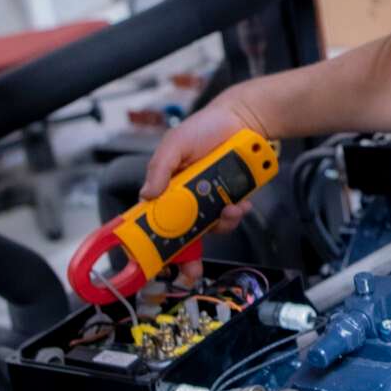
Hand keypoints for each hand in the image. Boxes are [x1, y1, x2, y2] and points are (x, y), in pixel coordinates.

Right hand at [135, 88, 279, 277]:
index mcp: (166, 187)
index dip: (155, 242)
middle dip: (188, 256)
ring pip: (211, 228)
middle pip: (183, 234)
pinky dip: (236, 214)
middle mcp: (186, 198)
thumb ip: (160, 167)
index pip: (155, 219)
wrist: (243, 120)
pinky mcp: (231, 199)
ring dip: (220, 225)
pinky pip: (231, 217)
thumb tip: (147, 194)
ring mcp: (210, 200)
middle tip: (192, 269)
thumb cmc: (204, 127)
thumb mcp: (175, 142)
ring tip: (230, 209)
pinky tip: (241, 202)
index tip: (158, 260)